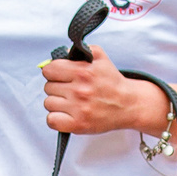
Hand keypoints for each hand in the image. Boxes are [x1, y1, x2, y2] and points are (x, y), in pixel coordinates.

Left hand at [41, 46, 166, 136]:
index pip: (49, 70)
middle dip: (57, 87)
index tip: (61, 76)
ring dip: (57, 103)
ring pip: (48, 103)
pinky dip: (56, 118)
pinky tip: (66, 114)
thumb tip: (61, 53)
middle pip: (48, 87)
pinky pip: (52, 120)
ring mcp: (78, 109)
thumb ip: (80, 50)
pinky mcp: (78, 124)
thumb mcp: (100, 58)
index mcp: (83, 72)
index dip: (53, 72)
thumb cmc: (112, 83)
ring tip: (70, 102)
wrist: (128, 105)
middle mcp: (79, 90)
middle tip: (70, 90)